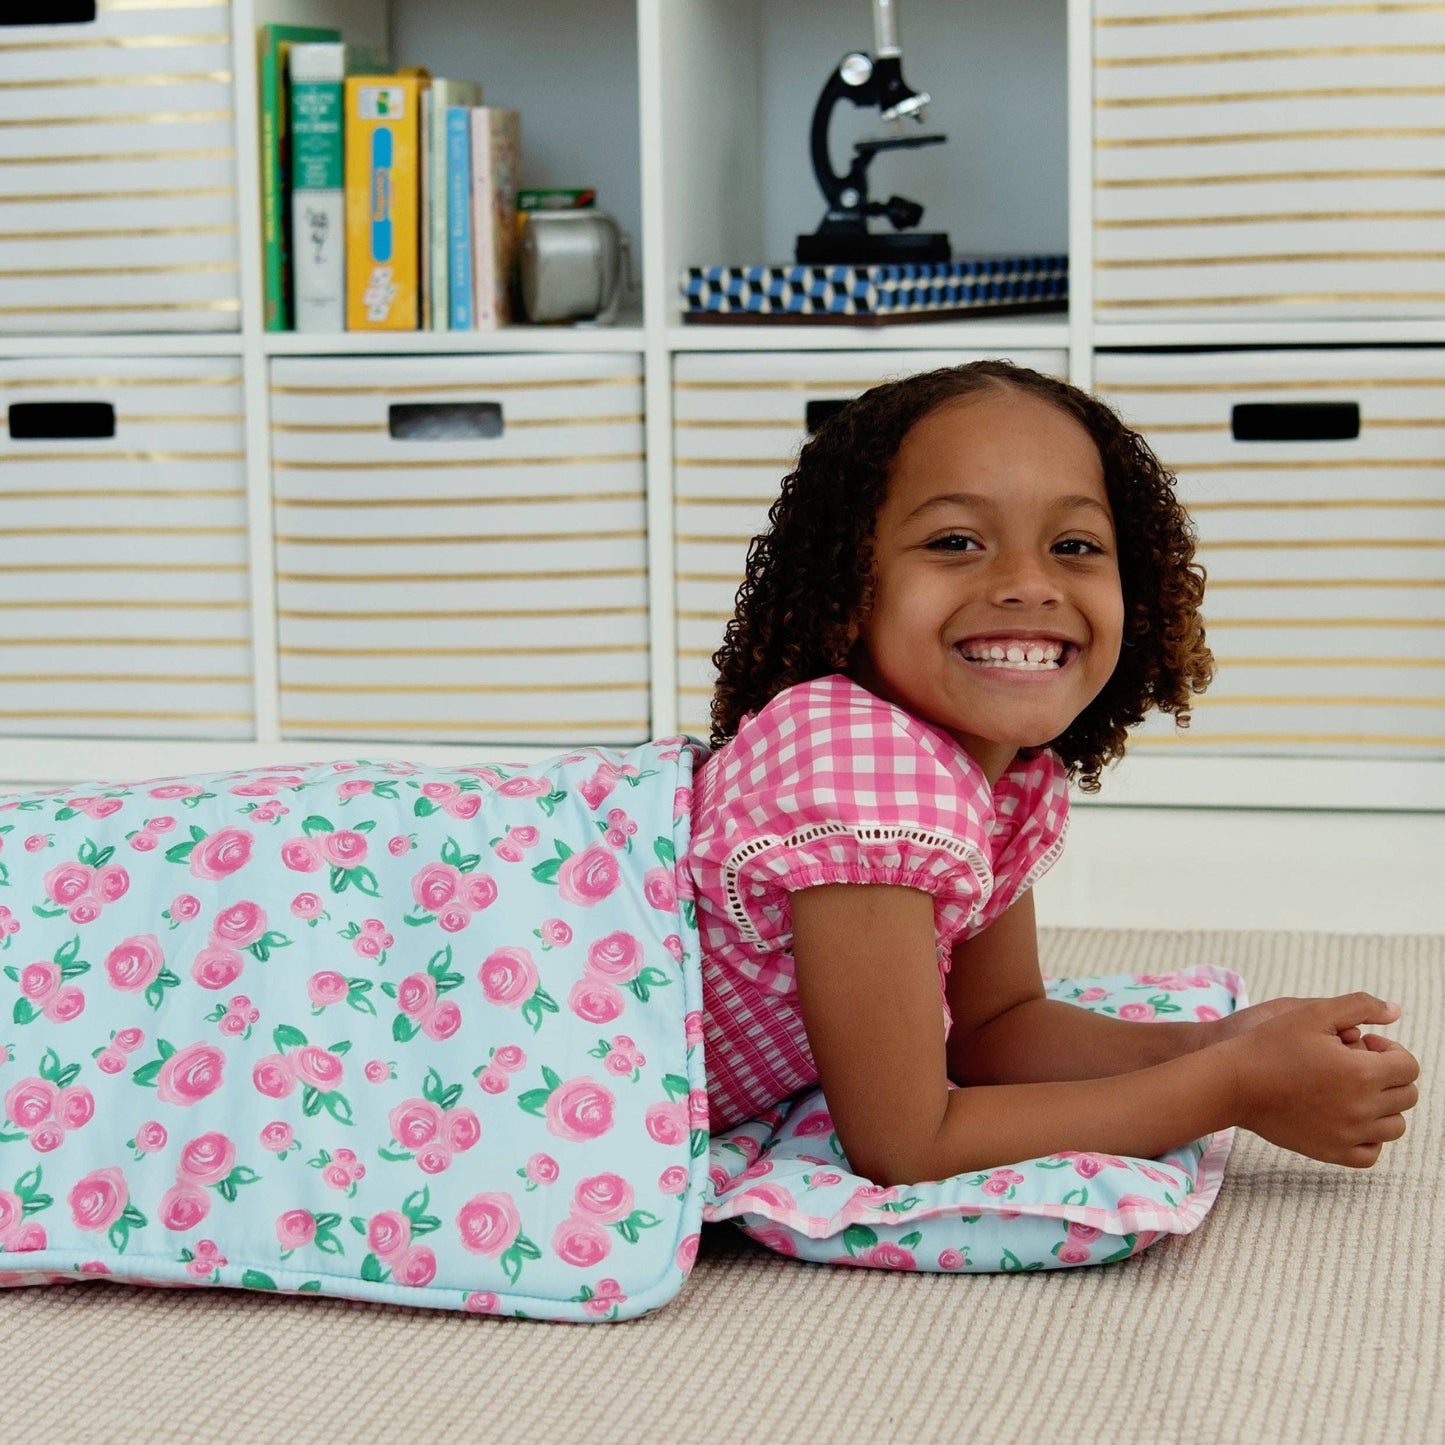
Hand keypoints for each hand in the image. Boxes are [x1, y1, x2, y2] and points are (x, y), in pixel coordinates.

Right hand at [1221, 993, 1418, 1167]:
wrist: (1233, 1083)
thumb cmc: (1270, 1044)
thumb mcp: (1312, 1012)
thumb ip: (1360, 1006)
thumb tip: (1396, 1010)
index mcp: (1362, 1072)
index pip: (1409, 1066)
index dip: (1391, 1050)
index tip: (1365, 1044)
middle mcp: (1361, 1108)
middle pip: (1406, 1096)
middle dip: (1388, 1075)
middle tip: (1355, 1063)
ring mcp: (1348, 1134)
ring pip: (1394, 1126)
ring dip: (1383, 1106)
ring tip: (1352, 1089)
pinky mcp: (1331, 1152)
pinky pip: (1371, 1153)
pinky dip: (1369, 1137)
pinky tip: (1348, 1117)